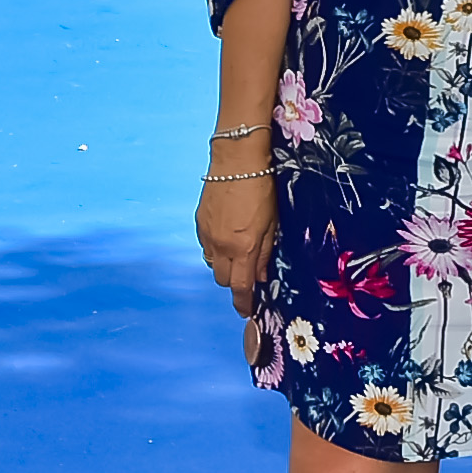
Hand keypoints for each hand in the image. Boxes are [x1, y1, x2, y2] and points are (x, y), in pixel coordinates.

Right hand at [197, 151, 276, 305]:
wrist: (236, 161)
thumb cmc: (261, 188)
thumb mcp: (272, 223)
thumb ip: (265, 252)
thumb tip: (260, 276)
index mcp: (244, 247)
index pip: (241, 287)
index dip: (243, 303)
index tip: (246, 311)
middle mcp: (222, 246)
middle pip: (224, 280)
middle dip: (235, 284)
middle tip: (246, 276)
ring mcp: (208, 235)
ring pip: (212, 265)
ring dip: (224, 267)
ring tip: (237, 254)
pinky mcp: (199, 223)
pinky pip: (206, 247)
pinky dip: (215, 250)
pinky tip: (226, 237)